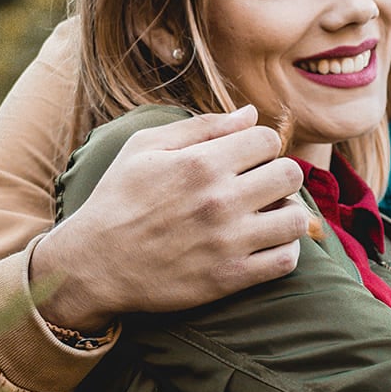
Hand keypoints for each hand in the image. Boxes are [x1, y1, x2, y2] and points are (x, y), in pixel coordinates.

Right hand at [30, 105, 310, 330]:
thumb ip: (200, 126)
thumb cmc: (118, 199)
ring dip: (286, 212)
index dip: (261, 145)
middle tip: (259, 185)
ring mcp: (228, 241)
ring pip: (295, 219)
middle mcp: (220, 200)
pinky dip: (283, 249)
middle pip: (289, 174)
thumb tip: (251, 113)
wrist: (95, 264)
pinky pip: (285, 261)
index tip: (247, 157)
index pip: (268, 140)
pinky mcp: (230, 277)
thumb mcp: (145, 147)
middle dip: (278, 174)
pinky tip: (264, 243)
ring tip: (267, 215)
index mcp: (201, 162)